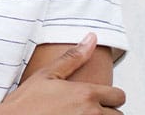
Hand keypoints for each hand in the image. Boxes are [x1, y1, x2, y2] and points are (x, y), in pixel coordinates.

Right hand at [2, 33, 125, 114]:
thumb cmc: (25, 103)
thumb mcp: (47, 75)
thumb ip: (73, 58)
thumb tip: (91, 38)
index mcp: (86, 94)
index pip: (119, 96)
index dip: (110, 97)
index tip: (98, 99)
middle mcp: (91, 113)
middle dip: (107, 112)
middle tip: (87, 110)